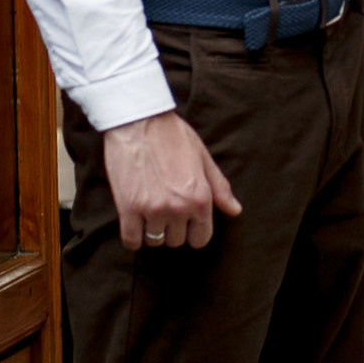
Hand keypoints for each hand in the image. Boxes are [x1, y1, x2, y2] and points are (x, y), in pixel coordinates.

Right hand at [104, 111, 241, 249]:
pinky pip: (131, 241)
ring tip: (149, 211)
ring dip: (152, 230)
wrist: (139, 121)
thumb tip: (235, 211)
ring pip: (155, 241)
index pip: (201, 238)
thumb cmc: (173, 135)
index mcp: (200, 198)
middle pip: (176, 240)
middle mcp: (179, 208)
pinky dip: (133, 237)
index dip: (193, 231)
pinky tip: (134, 223)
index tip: (185, 221)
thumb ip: (219, 188)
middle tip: (165, 208)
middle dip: (172, 228)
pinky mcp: (128, 209)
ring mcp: (153, 210)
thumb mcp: (203, 158)